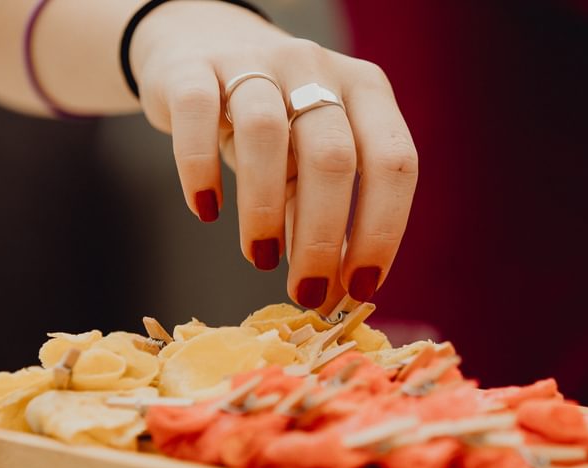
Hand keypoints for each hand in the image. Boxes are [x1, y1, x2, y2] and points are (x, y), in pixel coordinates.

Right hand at [130, 1, 417, 311]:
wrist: (199, 52)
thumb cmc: (273, 127)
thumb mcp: (309, 165)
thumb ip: (324, 218)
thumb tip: (334, 294)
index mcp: (366, 90)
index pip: (393, 162)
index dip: (382, 231)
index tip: (359, 287)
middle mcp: (317, 67)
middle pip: (332, 156)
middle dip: (322, 238)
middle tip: (306, 291)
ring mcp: (255, 61)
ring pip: (265, 132)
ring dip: (262, 209)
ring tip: (259, 257)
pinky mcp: (194, 68)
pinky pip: (198, 113)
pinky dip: (200, 169)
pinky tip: (206, 209)